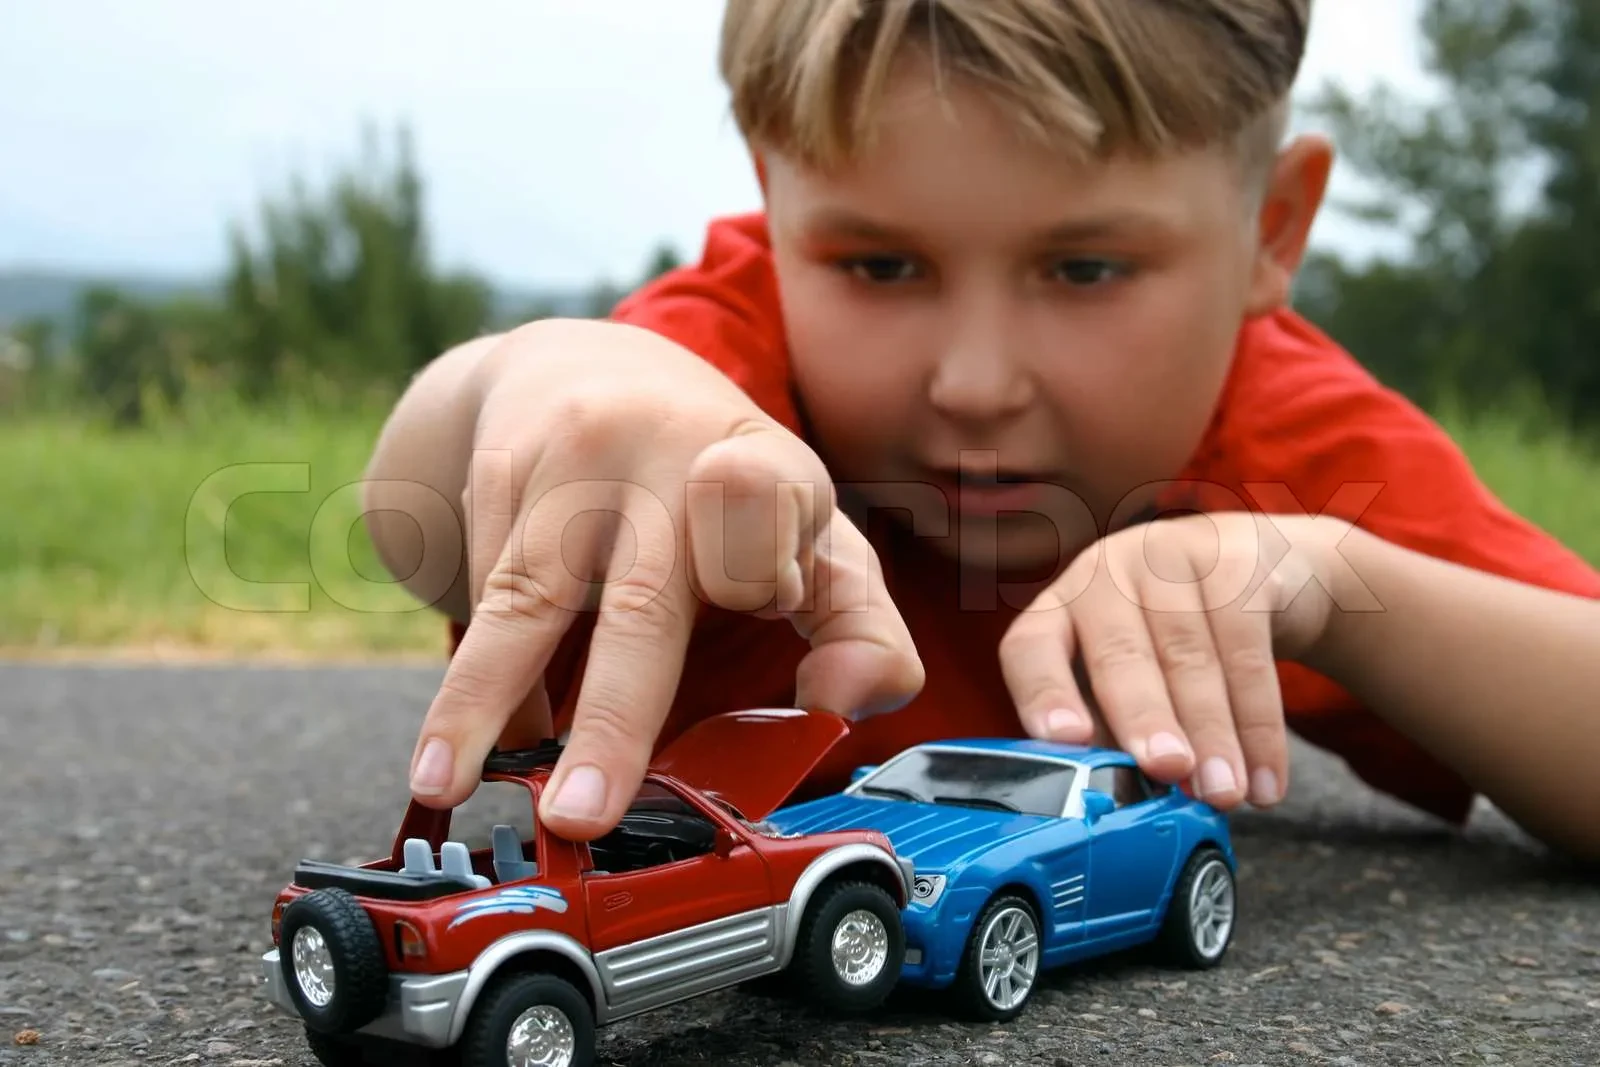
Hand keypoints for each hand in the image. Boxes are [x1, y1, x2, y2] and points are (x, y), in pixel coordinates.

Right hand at [405, 320, 923, 837]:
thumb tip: (838, 706)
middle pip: (643, 597)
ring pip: (527, 593)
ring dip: (482, 698)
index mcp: (769, 471)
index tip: (771, 614)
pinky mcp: (502, 467)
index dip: (768, 572)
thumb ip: (862, 631)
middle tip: (582, 812)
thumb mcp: (816, 539)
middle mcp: (671, 451)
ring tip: (446, 783)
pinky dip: (481, 676)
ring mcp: (575, 456)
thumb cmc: (724, 488)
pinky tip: (474, 740)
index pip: (773, 524)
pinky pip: (484, 589)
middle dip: (611, 715)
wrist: (592, 367)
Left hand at [999, 511, 1352, 809]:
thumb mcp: (1128, 679)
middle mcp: (1106, 575)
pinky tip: (1265, 779)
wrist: (1255, 570)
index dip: (1044, 692)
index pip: (1031, 647)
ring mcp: (1170, 558)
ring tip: (1223, 793)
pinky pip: (1249, 647)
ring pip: (1189, 653)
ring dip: (1211, 733)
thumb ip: (1115, 732)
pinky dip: (1260, 723)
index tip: (1064, 738)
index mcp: (1060, 608)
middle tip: (1166, 769)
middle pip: (1119, 651)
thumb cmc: (1170, 645)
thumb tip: (1120, 801)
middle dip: (1144, 717)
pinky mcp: (1236, 561)